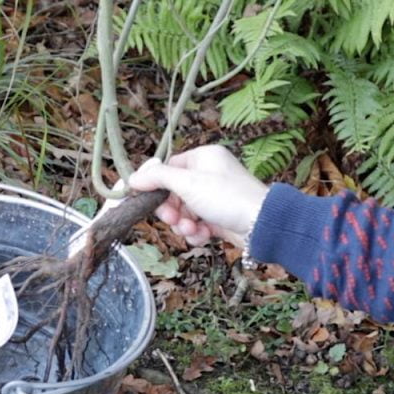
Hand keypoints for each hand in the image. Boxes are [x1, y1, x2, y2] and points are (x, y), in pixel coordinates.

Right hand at [128, 145, 267, 247]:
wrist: (261, 225)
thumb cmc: (227, 197)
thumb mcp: (187, 183)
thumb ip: (157, 178)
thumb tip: (132, 178)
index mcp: (203, 158)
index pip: (168, 168)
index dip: (155, 185)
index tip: (144, 199)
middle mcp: (209, 175)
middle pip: (173, 193)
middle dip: (171, 210)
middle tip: (172, 219)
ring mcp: (214, 197)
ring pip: (183, 211)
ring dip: (182, 224)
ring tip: (191, 230)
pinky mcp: (218, 217)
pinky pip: (196, 223)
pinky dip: (196, 231)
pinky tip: (203, 235)